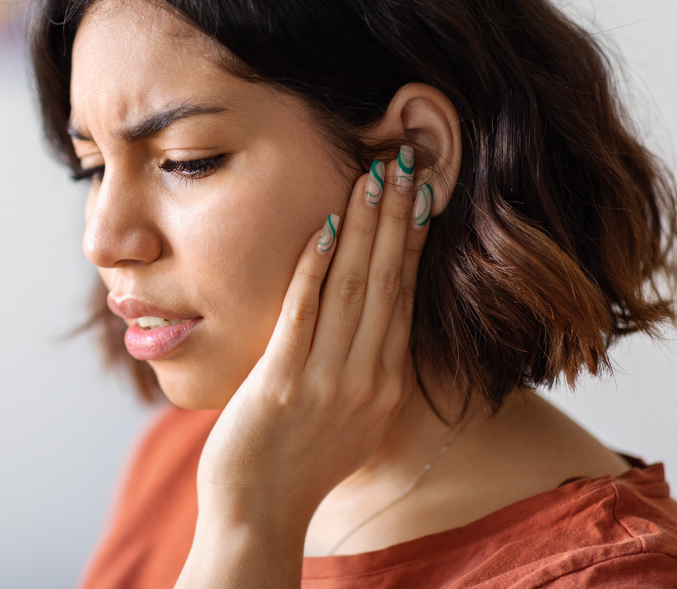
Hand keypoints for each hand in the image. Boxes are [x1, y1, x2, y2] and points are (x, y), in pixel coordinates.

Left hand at [176, 153, 431, 587]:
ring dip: (364, 228)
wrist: (258, 514)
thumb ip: (361, 366)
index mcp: (385, 383)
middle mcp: (368, 379)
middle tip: (404, 162)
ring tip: (372, 177)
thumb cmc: (295, 462)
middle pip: (389, 281)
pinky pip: (305, 314)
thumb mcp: (349, 415)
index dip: (412, 239)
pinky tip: (323, 227)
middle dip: (396, 218)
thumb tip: (368, 319)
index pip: (406, 295)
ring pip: (354, 288)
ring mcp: (328, 382)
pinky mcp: (284, 383)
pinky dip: (316, 268)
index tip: (418, 192)